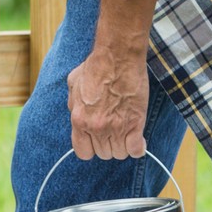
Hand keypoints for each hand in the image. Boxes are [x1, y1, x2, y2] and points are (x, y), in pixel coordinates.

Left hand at [66, 43, 150, 159]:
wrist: (117, 57)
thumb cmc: (95, 67)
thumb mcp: (73, 84)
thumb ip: (74, 104)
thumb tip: (77, 115)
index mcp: (79, 119)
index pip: (83, 152)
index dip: (90, 147)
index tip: (96, 140)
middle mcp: (96, 127)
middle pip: (103, 154)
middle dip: (108, 144)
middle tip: (113, 130)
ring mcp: (116, 127)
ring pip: (120, 154)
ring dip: (123, 145)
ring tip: (125, 132)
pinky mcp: (135, 124)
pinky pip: (136, 150)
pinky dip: (138, 148)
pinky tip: (137, 139)